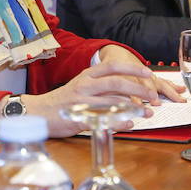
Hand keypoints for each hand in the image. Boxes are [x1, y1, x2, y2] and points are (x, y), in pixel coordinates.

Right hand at [18, 47, 180, 137]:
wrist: (38, 112)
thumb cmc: (64, 100)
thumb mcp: (82, 86)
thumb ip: (101, 86)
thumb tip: (127, 91)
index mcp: (87, 75)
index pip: (112, 66)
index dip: (132, 68)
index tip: (148, 72)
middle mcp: (85, 84)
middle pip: (116, 82)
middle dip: (137, 88)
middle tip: (152, 95)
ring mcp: (82, 101)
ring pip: (112, 101)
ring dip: (133, 107)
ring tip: (146, 112)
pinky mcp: (79, 117)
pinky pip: (104, 120)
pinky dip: (119, 122)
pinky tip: (129, 123)